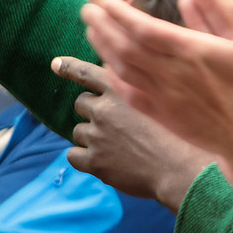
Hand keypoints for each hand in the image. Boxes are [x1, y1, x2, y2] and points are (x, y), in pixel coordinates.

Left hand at [51, 55, 212, 209]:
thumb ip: (131, 94)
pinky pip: (72, 155)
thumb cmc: (173, 136)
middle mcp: (104, 110)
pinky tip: (102, 162)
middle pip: (80, 104)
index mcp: (121, 92)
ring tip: (114, 147)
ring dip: (89, 137)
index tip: (56, 64)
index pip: (88, 73)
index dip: (70, 68)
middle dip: (91, 113)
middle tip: (111, 126)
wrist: (176, 168)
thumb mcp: (156, 103)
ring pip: (77, 131)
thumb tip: (111, 85)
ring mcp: (97, 136)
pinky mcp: (93, 161)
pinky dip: (83, 158)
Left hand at [81, 0, 232, 174]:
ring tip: (91, 29)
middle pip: (125, 46)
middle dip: (103, 25)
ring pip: (122, 67)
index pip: (144, 28)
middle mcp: (171, 73)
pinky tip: (108, 64)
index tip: (107, 0)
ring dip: (103, 46)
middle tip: (88, 7)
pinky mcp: (160, 113)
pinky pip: (128, 92)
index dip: (121, 13)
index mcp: (191, 52)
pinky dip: (114, 75)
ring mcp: (162, 96)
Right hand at [173, 0, 232, 156]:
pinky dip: (176, 62)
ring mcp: (224, 88)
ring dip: (188, 31)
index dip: (226, 7)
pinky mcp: (208, 105)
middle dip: (204, 12)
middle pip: (221, 35)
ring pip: (203, 54)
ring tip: (175, 5)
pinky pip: (189, 78)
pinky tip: (159, 46)